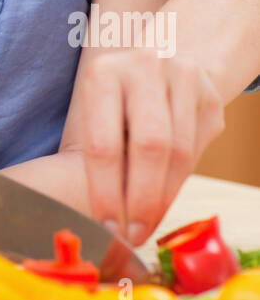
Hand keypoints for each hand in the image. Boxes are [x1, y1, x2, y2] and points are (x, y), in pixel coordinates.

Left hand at [74, 47, 224, 244]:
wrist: (147, 70)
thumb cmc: (108, 107)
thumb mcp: (90, 120)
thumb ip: (90, 159)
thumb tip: (91, 222)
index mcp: (102, 72)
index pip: (104, 144)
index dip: (106, 193)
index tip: (107, 228)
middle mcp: (144, 65)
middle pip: (150, 147)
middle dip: (142, 200)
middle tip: (133, 235)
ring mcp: (183, 75)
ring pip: (180, 151)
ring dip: (163, 197)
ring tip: (146, 224)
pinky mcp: (209, 93)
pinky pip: (199, 148)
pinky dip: (179, 180)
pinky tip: (163, 197)